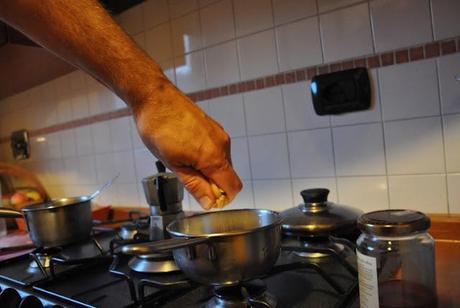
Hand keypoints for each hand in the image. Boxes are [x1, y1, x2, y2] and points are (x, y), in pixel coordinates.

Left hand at [133, 81, 241, 209]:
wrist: (154, 97)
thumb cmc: (159, 127)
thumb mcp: (173, 164)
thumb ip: (195, 185)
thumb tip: (209, 202)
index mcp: (214, 157)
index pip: (233, 187)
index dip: (222, 198)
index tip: (206, 198)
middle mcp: (222, 144)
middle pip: (228, 175)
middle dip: (212, 183)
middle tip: (187, 178)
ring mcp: (219, 133)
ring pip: (221, 162)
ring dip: (207, 169)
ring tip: (183, 159)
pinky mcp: (213, 126)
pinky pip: (216, 149)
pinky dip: (206, 156)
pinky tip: (186, 149)